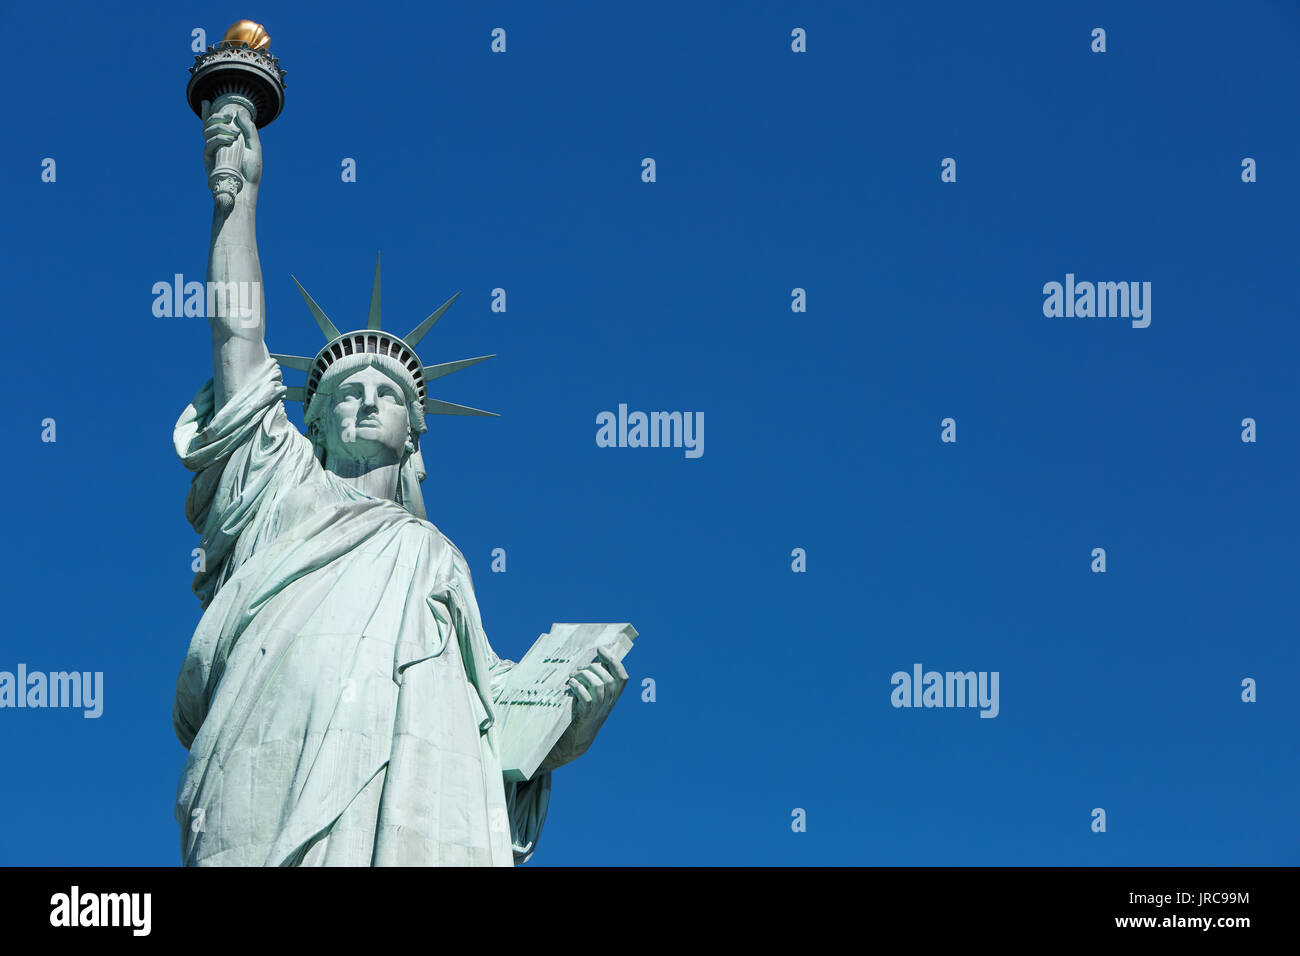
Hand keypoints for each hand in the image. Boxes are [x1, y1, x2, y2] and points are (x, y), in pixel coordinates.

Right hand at [201, 99, 261, 186]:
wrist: (246, 188)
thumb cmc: (251, 170)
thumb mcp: (254, 147)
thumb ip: (249, 130)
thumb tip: (240, 112)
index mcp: (226, 139)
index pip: (214, 124)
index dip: (207, 112)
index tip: (206, 101)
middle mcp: (216, 144)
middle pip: (208, 124)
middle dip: (217, 117)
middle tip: (229, 117)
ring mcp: (211, 150)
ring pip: (207, 131)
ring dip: (220, 128)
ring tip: (235, 134)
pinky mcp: (209, 159)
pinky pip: (209, 144)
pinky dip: (218, 138)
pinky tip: (229, 140)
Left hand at [543, 648, 628, 770]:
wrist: (574, 741)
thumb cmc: (580, 714)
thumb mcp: (592, 698)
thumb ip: (594, 682)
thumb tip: (589, 661)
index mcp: (612, 697)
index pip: (622, 677)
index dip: (614, 661)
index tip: (601, 649)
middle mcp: (608, 703)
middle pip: (609, 679)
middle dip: (593, 668)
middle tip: (579, 669)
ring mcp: (598, 711)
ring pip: (599, 686)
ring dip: (584, 676)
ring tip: (573, 677)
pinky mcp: (586, 716)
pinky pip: (587, 699)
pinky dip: (578, 688)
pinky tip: (570, 686)